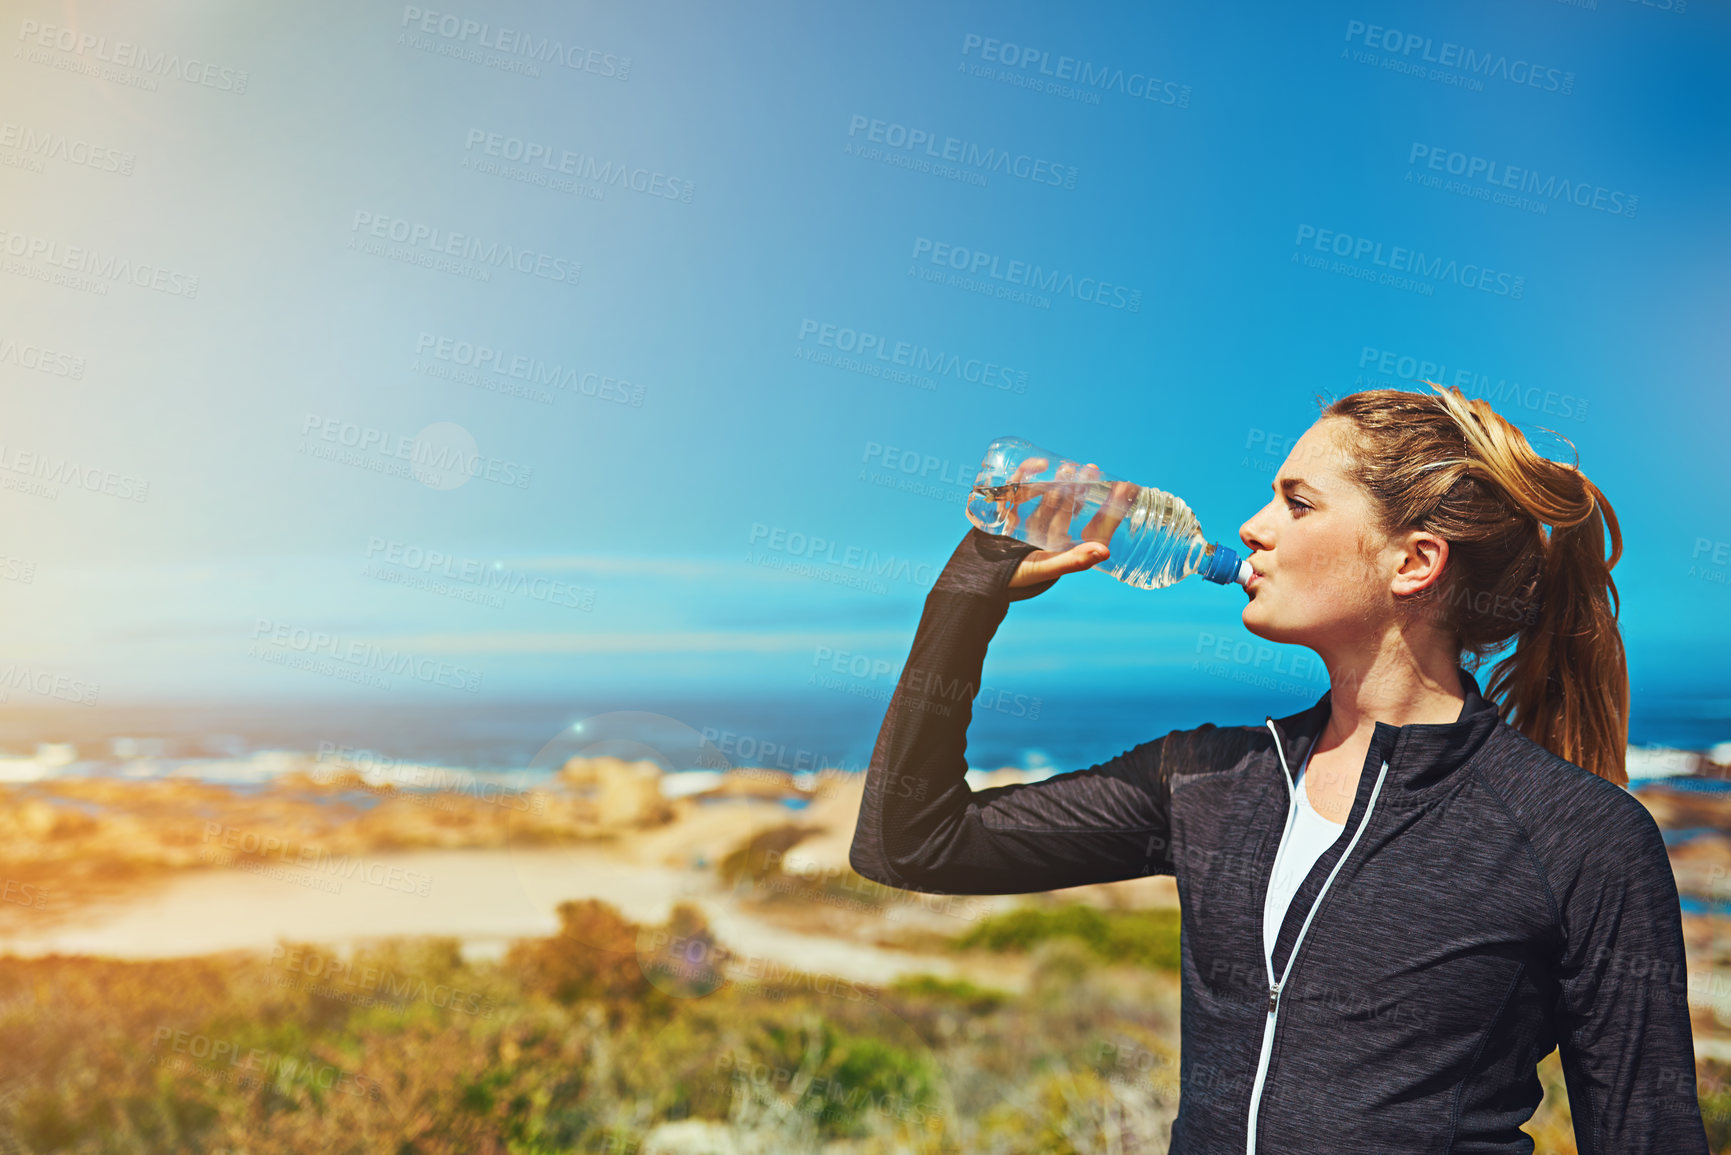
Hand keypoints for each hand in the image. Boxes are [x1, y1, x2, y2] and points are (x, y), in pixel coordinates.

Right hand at [1001, 458, 1137, 588]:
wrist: (980, 575)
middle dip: (1083, 487)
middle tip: (1091, 469)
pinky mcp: (1011, 511)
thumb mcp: (1048, 567)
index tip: (1127, 486)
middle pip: (1072, 504)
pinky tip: (1038, 465)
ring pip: (1051, 495)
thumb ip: (1074, 560)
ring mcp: (1031, 520)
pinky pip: (1022, 488)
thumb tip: (1106, 550)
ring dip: (1060, 481)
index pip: (1095, 524)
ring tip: (1068, 467)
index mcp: (1066, 547)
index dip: (1112, 507)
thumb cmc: (1018, 576)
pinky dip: (1028, 475)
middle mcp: (1051, 532)